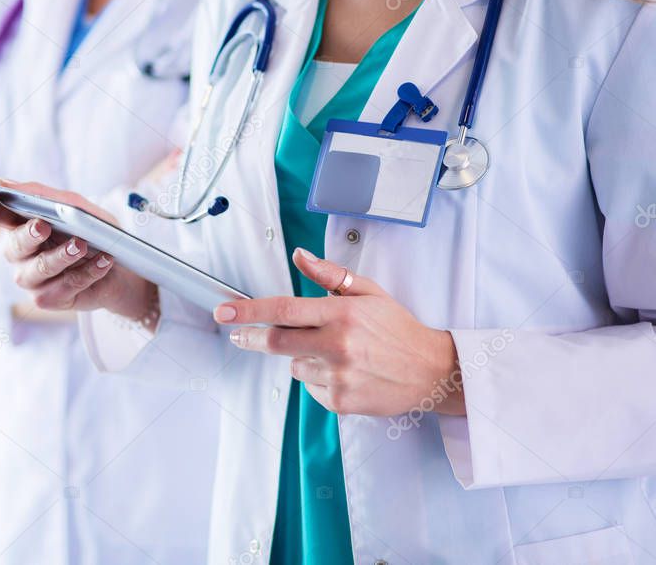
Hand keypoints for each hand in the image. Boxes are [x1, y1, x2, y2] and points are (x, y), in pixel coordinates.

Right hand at [0, 179, 156, 322]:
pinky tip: (104, 261)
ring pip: (40, 269)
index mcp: (22, 227)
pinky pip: (66, 287)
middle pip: (15, 246)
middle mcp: (20, 256)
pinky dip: (87, 272)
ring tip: (83, 245)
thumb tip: (5, 183)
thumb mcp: (76, 207)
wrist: (124, 268)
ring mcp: (32, 280)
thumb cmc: (93, 233)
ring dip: (63, 256)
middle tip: (43, 226)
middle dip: (28, 235)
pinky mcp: (49, 300)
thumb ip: (43, 196)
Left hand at [214, 248, 463, 416]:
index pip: (284, 309)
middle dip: (251, 337)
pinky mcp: (340, 401)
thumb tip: (299, 255)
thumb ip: (329, 274)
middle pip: (276, 342)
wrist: (432, 371)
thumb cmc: (399, 328)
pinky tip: (342, 371)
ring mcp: (338, 376)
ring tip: (332, 352)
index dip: (249, 310)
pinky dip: (317, 378)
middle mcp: (338, 345)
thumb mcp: (369, 292)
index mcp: (342, 314)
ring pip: (294, 365)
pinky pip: (310, 387)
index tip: (224, 310)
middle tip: (239, 334)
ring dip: (300, 357)